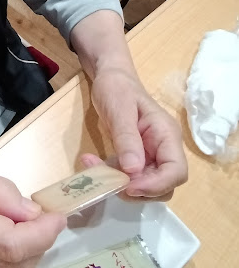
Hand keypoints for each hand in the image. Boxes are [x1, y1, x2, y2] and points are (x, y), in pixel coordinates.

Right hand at [0, 150, 65, 267]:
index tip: (58, 216)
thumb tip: (32, 212)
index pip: (15, 244)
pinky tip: (13, 233)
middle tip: (47, 216)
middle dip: (42, 242)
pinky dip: (15, 257)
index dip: (44, 234)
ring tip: (32, 223)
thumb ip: (1, 192)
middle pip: (18, 264)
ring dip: (31, 252)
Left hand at [87, 68, 187, 198]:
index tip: (129, 186)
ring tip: (94, 167)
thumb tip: (133, 171)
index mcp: (166, 135)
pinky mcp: (136, 157)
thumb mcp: (119, 110)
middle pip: (164, 184)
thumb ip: (127, 139)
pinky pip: (129, 176)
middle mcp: (163, 148)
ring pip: (145, 185)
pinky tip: (91, 163)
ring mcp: (150, 154)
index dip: (156, 185)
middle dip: (138, 190)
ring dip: (121, 185)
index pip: (176, 171)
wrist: (110, 77)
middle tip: (108, 182)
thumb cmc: (117, 88)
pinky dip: (112, 176)